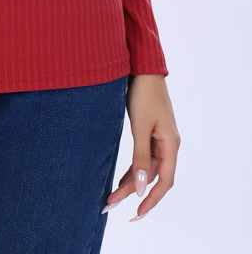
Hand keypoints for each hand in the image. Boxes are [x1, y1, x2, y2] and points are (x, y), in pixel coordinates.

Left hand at [103, 74, 179, 220]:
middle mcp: (167, 144)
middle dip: (132, 191)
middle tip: (110, 203)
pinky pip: (142, 156)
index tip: (136, 213)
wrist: (142, 67)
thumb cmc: (143, 93)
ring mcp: (158, 138)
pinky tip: (120, 177)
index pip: (164, 181)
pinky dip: (131, 168)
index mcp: (170, 144)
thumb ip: (140, 157)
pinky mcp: (148, 131)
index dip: (151, 199)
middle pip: (151, 176)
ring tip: (110, 195)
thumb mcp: (140, 126)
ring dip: (129, 180)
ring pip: (145, 168)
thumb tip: (139, 187)